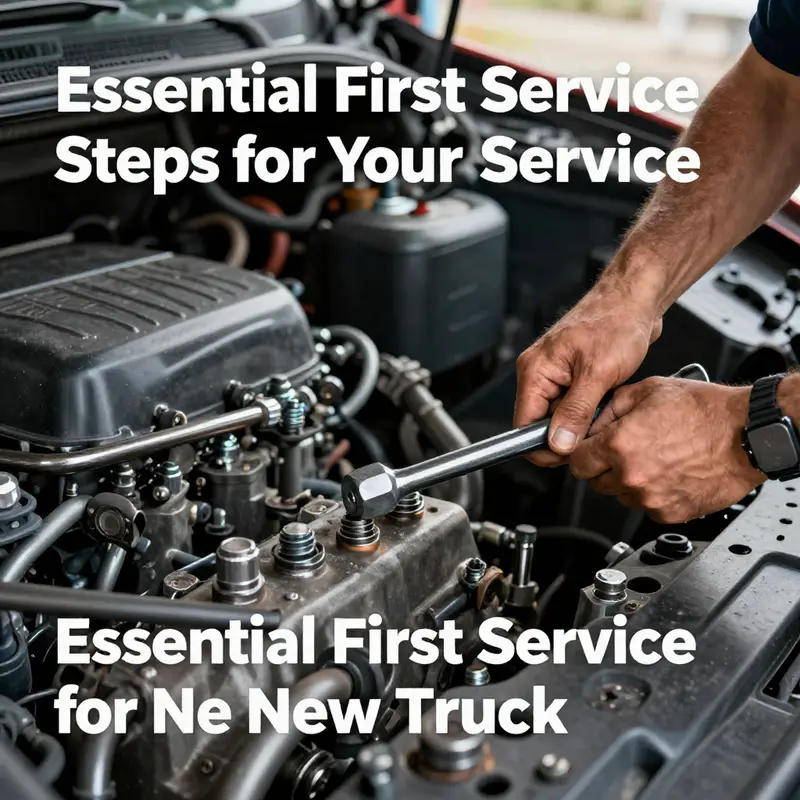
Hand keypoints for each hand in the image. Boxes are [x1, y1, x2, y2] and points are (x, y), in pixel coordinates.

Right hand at [514, 280, 662, 464]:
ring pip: (560, 418)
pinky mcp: (571, 376)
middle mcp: (539, 373)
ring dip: (582, 422)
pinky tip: (607, 401)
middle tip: (597, 428)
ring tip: (606, 407)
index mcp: (535, 371)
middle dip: (568, 433)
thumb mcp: (597, 373)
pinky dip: (590, 411)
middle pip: (541, 424)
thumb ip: (576, 412)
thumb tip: (558, 444)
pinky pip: (573, 406)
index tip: (571, 453)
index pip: (523, 425)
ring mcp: (555, 375)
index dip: (544, 445)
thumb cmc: (616, 322)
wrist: (635, 298)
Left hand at [569, 377, 764, 523]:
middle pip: (595, 482)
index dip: (582, 453)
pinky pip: (646, 507)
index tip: (589, 449)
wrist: (747, 434)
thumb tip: (591, 422)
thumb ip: (610, 408)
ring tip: (654, 458)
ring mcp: (651, 498)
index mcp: (620, 444)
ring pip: (620, 496)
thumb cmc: (705, 410)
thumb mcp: (648, 390)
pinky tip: (668, 472)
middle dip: (604, 466)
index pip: (576, 462)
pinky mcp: (670, 513)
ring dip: (628, 481)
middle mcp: (632, 475)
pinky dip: (652, 493)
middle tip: (627, 450)